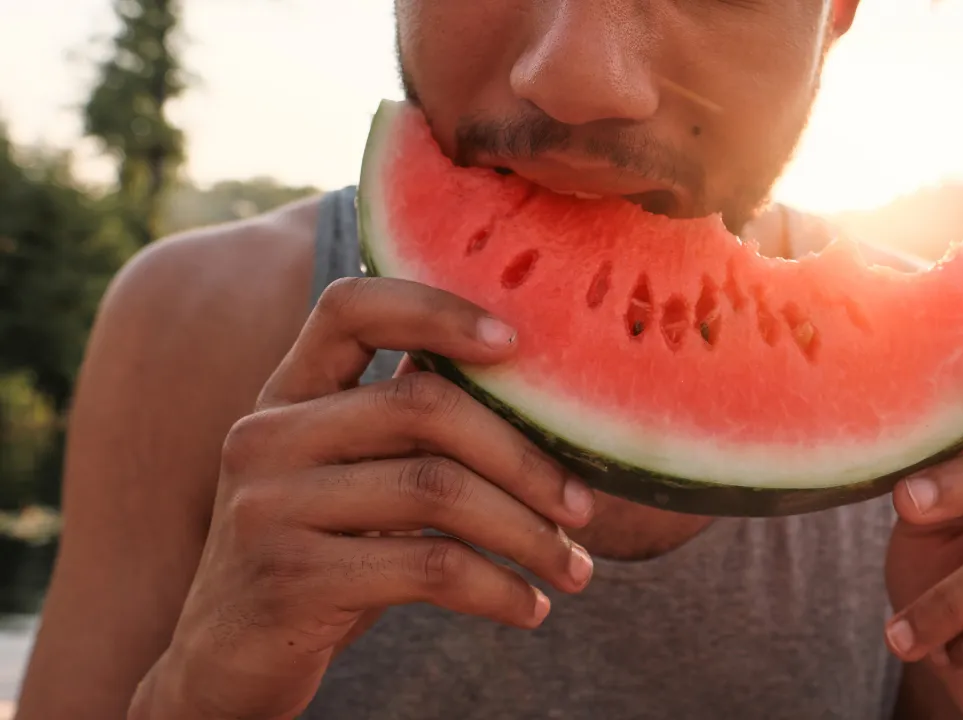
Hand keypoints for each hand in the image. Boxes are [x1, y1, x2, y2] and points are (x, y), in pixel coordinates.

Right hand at [129, 277, 597, 719]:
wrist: (226, 665)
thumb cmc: (318, 556)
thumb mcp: (347, 479)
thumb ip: (404, 427)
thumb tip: (530, 385)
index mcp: (286, 393)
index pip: (351, 307)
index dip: (437, 309)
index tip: (516, 342)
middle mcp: (266, 435)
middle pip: (424, 406)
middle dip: (524, 458)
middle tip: (584, 507)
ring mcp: (269, 505)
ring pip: (438, 490)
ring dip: (527, 534)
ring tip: (574, 570)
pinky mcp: (290, 577)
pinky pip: (428, 566)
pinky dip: (497, 589)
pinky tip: (528, 608)